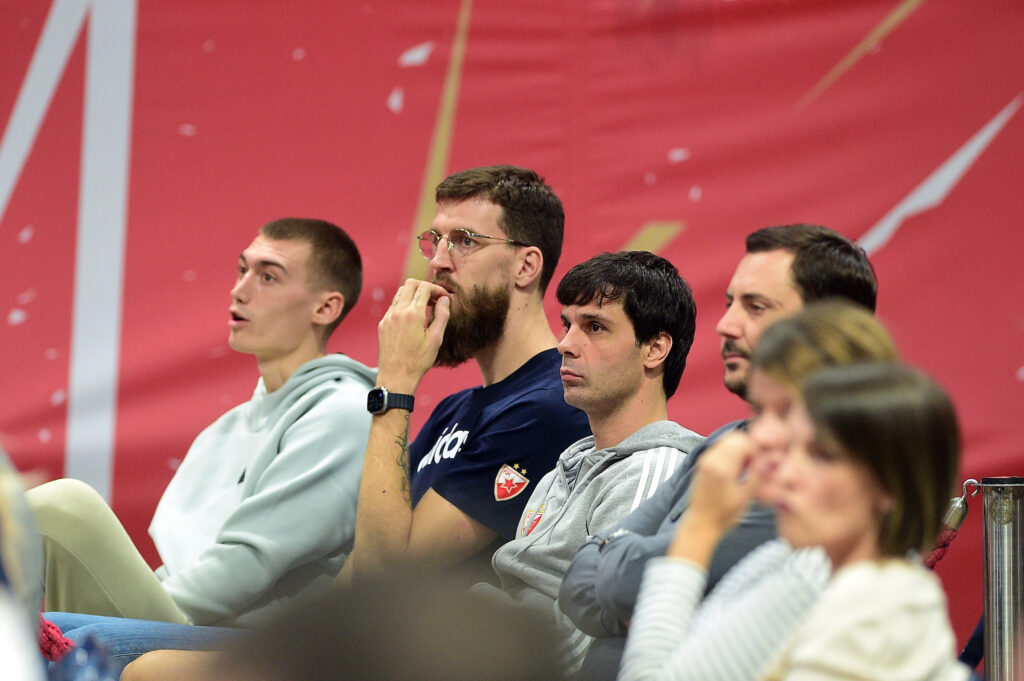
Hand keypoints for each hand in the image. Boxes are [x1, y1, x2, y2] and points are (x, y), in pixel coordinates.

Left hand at [376, 279, 450, 392]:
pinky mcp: (382, 324)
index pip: (425, 288)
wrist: (396, 376)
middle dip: (425, 287)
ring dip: (414, 294)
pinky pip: (394, 305)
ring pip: (400, 292)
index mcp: (413, 314)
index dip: (437, 288)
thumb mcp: (436, 339)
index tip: (444, 297)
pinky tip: (413, 317)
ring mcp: (388, 317)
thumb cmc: (418, 360)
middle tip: (435, 299)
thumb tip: (445, 299)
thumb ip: (442, 316)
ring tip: (425, 307)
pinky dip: (404, 304)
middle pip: (411, 284)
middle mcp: (398, 311)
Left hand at [668, 432, 760, 563]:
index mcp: (721, 467)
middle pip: (733, 437)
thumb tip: (770, 457)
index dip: (756, 448)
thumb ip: (758, 474)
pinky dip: (730, 453)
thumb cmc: (723, 515)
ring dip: (739, 449)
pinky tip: (736, 470)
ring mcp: (704, 460)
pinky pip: (719, 448)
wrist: (701, 523)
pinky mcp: (703, 463)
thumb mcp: (746, 497)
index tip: (760, 462)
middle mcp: (710, 459)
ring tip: (745, 469)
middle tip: (754, 464)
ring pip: (726, 440)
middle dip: (748, 446)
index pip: (742, 441)